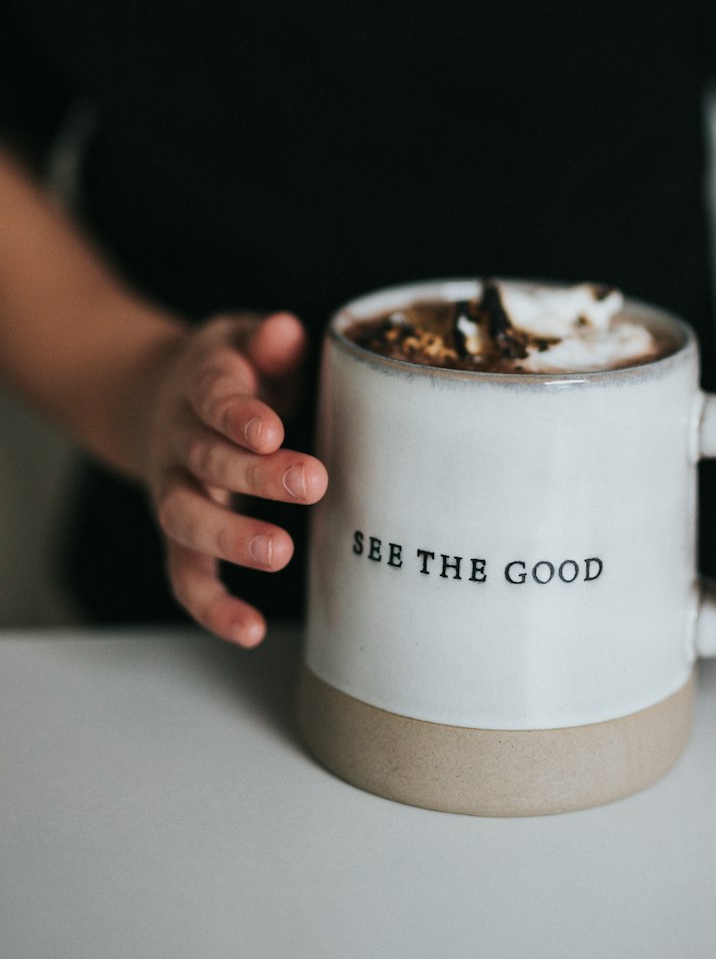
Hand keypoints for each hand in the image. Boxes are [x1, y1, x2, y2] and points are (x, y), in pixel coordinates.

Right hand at [141, 312, 327, 646]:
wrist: (161, 398)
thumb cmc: (231, 372)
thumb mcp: (246, 341)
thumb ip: (268, 341)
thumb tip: (286, 329)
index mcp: (200, 388)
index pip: (213, 399)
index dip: (238, 415)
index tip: (270, 430)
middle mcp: (179, 442)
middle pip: (205, 461)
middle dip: (256, 476)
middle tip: (311, 481)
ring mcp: (175, 491)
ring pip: (185, 520)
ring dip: (230, 539)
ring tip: (279, 552)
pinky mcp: (181, 535)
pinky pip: (185, 575)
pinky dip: (212, 605)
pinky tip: (249, 629)